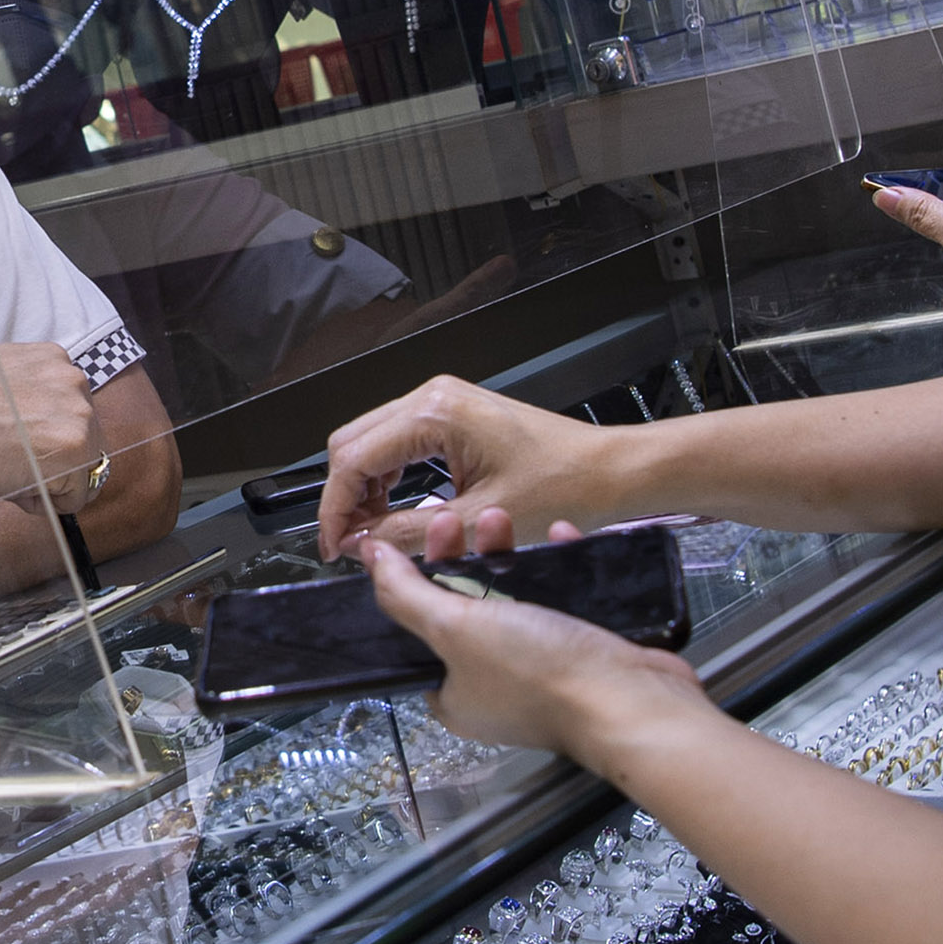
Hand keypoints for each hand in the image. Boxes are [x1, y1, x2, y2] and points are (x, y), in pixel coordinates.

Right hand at [0, 342, 97, 515]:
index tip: (16, 440)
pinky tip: (16, 488)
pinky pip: (76, 494)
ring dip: (51, 477)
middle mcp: (71, 379)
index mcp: (51, 357)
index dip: (42, 431)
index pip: (68, 404)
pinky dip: (50, 502)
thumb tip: (28, 410)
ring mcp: (78, 414)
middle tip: (10, 462)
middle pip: (82, 432)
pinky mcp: (77, 450)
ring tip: (9, 474)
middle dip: (52, 455)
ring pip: (81, 464)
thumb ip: (21, 384)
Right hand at [313, 373, 626, 558]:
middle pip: (352, 443)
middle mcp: (433, 397)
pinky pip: (398, 441)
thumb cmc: (564, 485)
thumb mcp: (477, 520)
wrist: (609, 471)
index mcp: (435, 413)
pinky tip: (393, 510)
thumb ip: (407, 532)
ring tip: (370, 532)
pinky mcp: (453, 414)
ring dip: (363, 487)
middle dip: (342, 496)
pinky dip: (387, 476)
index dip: (334, 509)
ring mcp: (442, 401)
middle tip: (347, 543)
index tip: (333, 547)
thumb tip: (360, 545)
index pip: (353, 459)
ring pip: (370, 441)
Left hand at [359, 528, 707, 773]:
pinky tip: (560, 537)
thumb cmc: (545, 680)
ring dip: (506, 554)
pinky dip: (558, 564)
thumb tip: (371, 562)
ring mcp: (541, 667)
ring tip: (505, 517)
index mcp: (454, 693)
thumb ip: (407, 595)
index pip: (421, 628)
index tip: (424, 536)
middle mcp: (495, 684)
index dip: (418, 579)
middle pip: (467, 607)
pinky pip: (561, 598)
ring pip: (513, 598)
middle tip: (462, 517)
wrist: (632, 701)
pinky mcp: (582, 650)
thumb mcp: (456, 629)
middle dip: (463, 555)